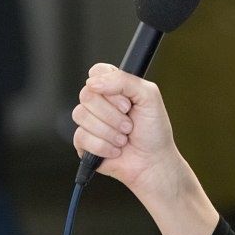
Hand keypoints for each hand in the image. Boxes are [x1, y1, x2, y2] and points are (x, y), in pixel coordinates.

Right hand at [72, 63, 181, 195]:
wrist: (153, 162)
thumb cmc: (154, 130)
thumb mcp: (149, 96)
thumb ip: (124, 80)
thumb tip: (93, 81)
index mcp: (114, 87)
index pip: (96, 72)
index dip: (108, 85)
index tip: (126, 100)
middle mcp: (100, 102)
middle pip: (87, 94)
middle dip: (112, 113)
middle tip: (129, 123)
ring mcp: (90, 122)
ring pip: (81, 115)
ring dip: (109, 131)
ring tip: (123, 137)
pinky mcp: (83, 143)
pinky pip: (81, 137)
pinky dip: (103, 146)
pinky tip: (115, 149)